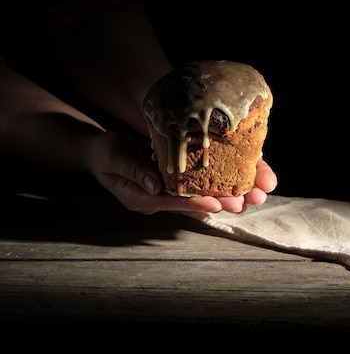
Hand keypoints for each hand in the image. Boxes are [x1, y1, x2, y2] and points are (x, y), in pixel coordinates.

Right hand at [86, 132, 277, 214]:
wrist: (97, 150)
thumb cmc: (102, 152)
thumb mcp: (113, 157)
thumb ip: (135, 171)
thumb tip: (156, 185)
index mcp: (142, 199)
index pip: (173, 203)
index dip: (195, 202)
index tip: (217, 202)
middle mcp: (156, 198)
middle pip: (191, 203)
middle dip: (218, 201)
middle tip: (243, 202)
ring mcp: (164, 190)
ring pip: (197, 194)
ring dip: (221, 192)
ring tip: (248, 193)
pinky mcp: (170, 179)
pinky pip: (193, 182)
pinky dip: (212, 179)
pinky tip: (233, 175)